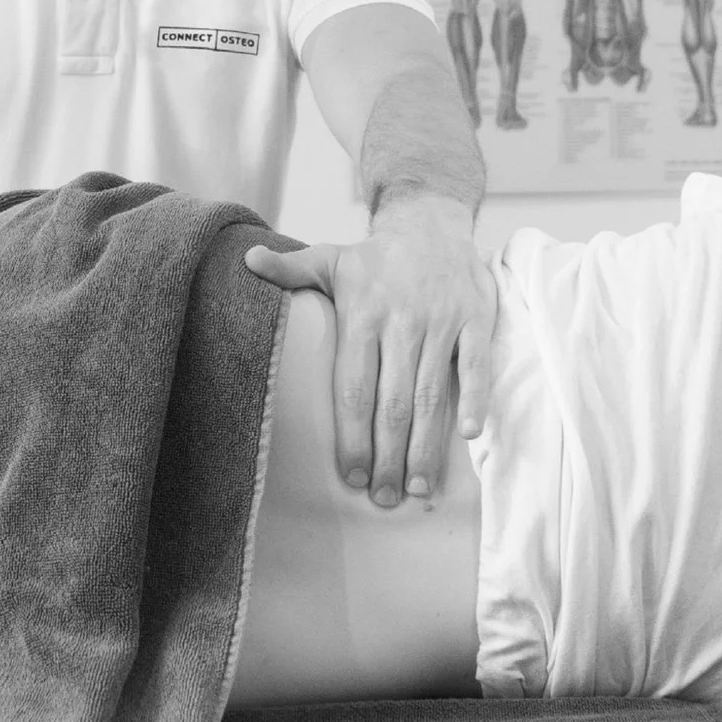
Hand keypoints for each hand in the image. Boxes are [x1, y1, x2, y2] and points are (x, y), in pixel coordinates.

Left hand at [245, 214, 494, 507]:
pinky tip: (469, 435)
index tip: (351, 477)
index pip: (354, 387)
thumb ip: (290, 269)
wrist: (433, 222)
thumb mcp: (329, 258)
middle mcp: (402, 321)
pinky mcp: (475, 319)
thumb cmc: (376, 257)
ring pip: (432, 393)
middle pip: (393, 401)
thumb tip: (245, 259)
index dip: (352, 435)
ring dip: (427, 444)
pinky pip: (475, 364)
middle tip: (385, 498)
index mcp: (362, 314)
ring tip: (419, 488)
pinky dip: (475, 397)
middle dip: (389, 455)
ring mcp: (441, 321)